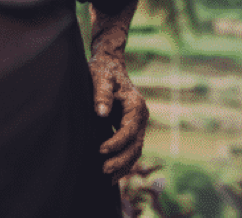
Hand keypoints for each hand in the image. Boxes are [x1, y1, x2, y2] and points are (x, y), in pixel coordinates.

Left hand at [88, 52, 148, 184]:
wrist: (110, 63)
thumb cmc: (104, 69)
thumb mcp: (100, 76)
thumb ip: (101, 93)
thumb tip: (101, 112)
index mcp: (136, 105)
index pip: (129, 130)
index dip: (116, 142)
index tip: (101, 150)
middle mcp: (141, 117)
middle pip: (135, 145)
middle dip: (121, 160)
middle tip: (104, 170)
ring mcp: (137, 123)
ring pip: (135, 150)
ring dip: (123, 164)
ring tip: (107, 178)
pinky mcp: (130, 126)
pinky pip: (130, 147)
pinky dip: (123, 159)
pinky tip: (112, 172)